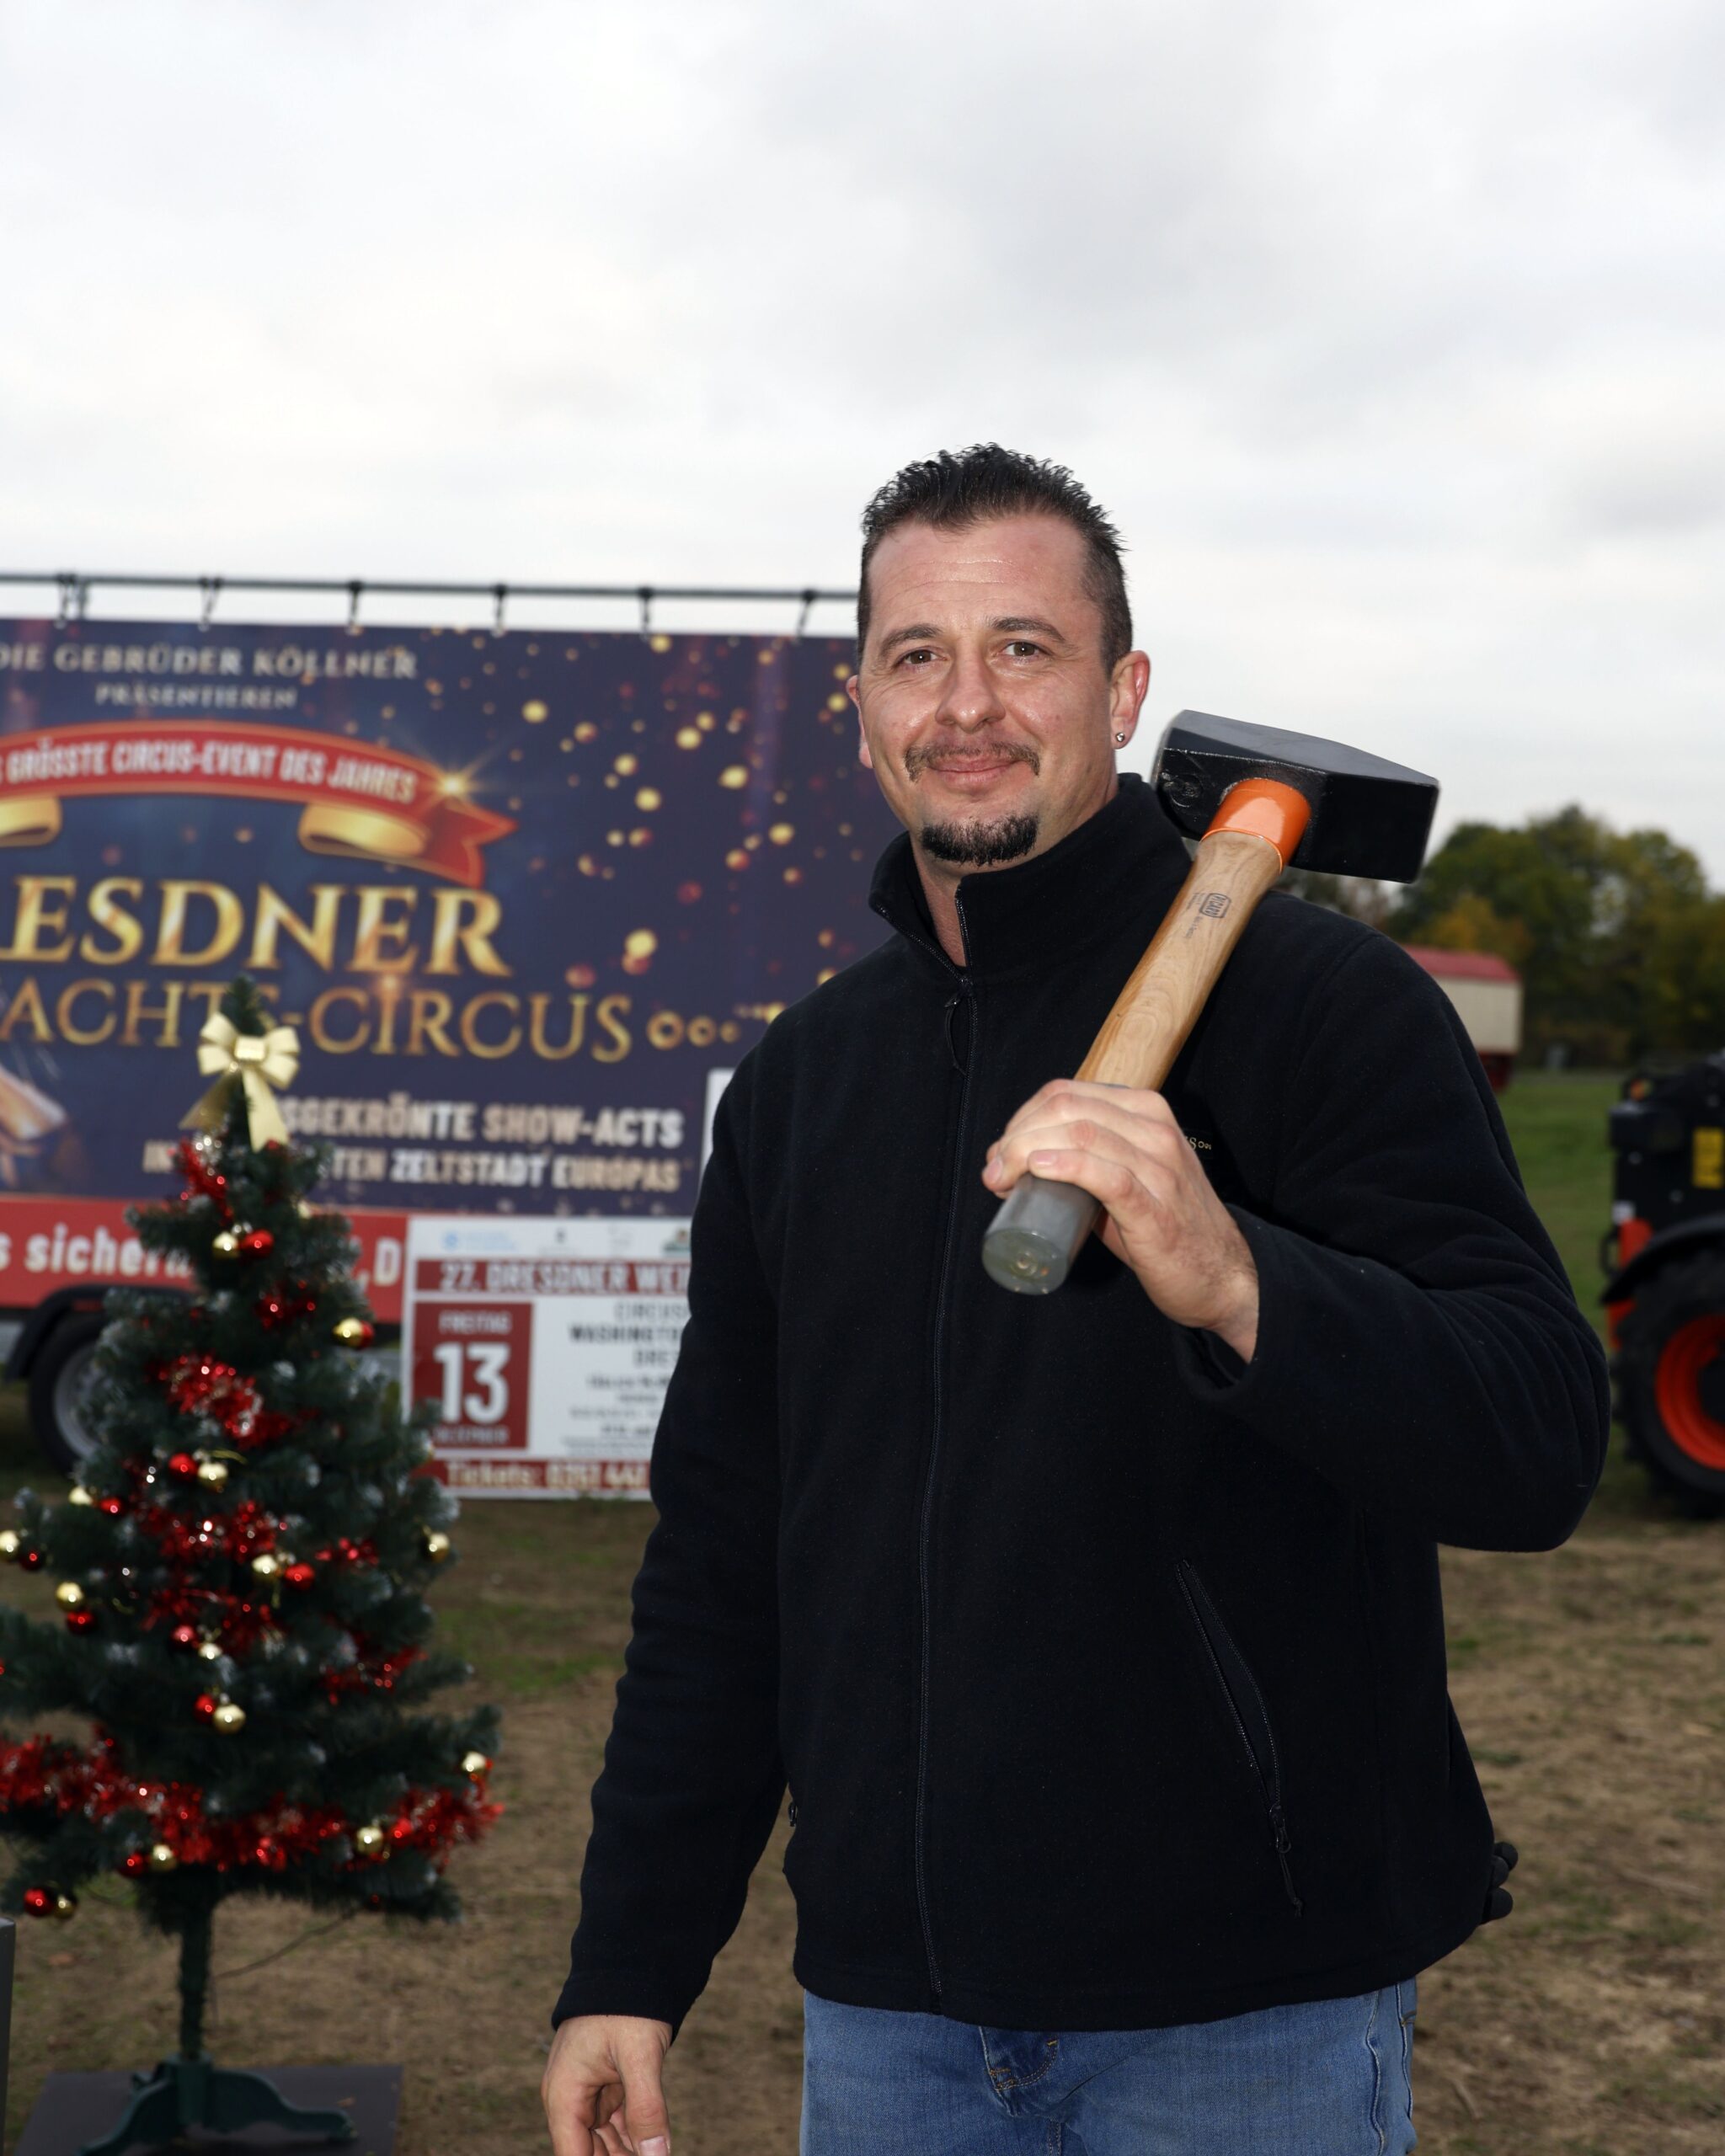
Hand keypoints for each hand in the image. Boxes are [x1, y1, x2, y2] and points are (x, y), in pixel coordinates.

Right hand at [543, 2013, 672, 2155]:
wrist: (630, 1964)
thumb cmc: (627, 2005)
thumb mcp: (640, 2055)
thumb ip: (646, 2108)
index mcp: (564, 2094)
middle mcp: (570, 2098)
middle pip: (588, 2152)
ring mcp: (587, 2092)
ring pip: (604, 2142)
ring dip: (627, 2152)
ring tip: (654, 2152)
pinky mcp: (605, 2084)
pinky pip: (616, 2124)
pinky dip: (633, 2137)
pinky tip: (652, 2146)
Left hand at [983, 1080, 1258, 1358]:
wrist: (1223, 1276)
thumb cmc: (1167, 1227)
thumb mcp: (1130, 1177)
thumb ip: (1089, 1161)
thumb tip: (1023, 1165)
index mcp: (1146, 1112)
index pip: (1068, 1092)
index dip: (1022, 1117)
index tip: (1001, 1152)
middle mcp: (1154, 1130)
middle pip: (1066, 1108)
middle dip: (1016, 1134)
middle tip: (994, 1170)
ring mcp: (1159, 1166)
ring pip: (1080, 1133)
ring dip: (1025, 1152)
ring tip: (1002, 1178)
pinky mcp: (1155, 1206)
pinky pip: (1105, 1174)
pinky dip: (1065, 1165)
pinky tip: (1038, 1169)